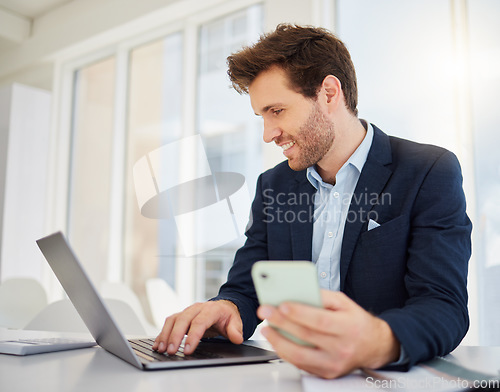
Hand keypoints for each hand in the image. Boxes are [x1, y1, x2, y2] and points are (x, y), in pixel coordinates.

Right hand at [152, 300, 242, 354]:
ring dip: (165, 334)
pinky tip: (158, 344)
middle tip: (170, 351)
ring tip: (161, 349)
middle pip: (183, 320)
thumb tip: (236, 337)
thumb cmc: (227, 316)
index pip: (200, 322)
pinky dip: (162, 333)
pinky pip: (169, 322)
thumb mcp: (235, 321)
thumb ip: (235, 330)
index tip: (187, 349)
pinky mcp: (181, 316)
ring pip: (173, 320)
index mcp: (211, 309)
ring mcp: (187, 311)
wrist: (223, 307)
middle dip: (175, 336)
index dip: (193, 336)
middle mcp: (197, 308)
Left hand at [257, 290, 399, 378]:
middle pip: (306, 336)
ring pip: (300, 355)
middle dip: (281, 323)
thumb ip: (322, 296)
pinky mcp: (327, 373)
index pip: (320, 321)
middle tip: (265, 312)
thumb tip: (298, 292)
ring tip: (266, 328)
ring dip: (278, 341)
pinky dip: (285, 352)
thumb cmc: (355, 321)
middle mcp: (342, 348)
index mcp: (348, 327)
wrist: (374, 345)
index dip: (299, 313)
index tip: (281, 305)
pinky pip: (301, 364)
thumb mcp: (344, 302)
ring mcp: (334, 364)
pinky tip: (276, 340)